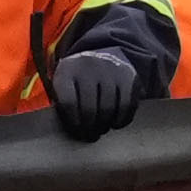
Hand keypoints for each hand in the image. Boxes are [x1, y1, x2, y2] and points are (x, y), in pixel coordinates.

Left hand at [44, 15, 169, 144]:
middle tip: (89, 136)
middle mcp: (89, 66)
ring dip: (104, 125)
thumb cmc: (78, 77)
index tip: (76, 130)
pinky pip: (127, 105)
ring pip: (108, 108)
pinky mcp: (129, 76)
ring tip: (100, 131)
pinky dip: (122, 119)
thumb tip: (66, 130)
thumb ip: (61, 101)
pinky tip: (115, 124)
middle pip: (89, 107)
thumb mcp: (63, 82)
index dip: (73, 120)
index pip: (68, 101)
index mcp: (67, 69)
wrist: (103, 53)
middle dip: (89, 127)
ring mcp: (111, 70)